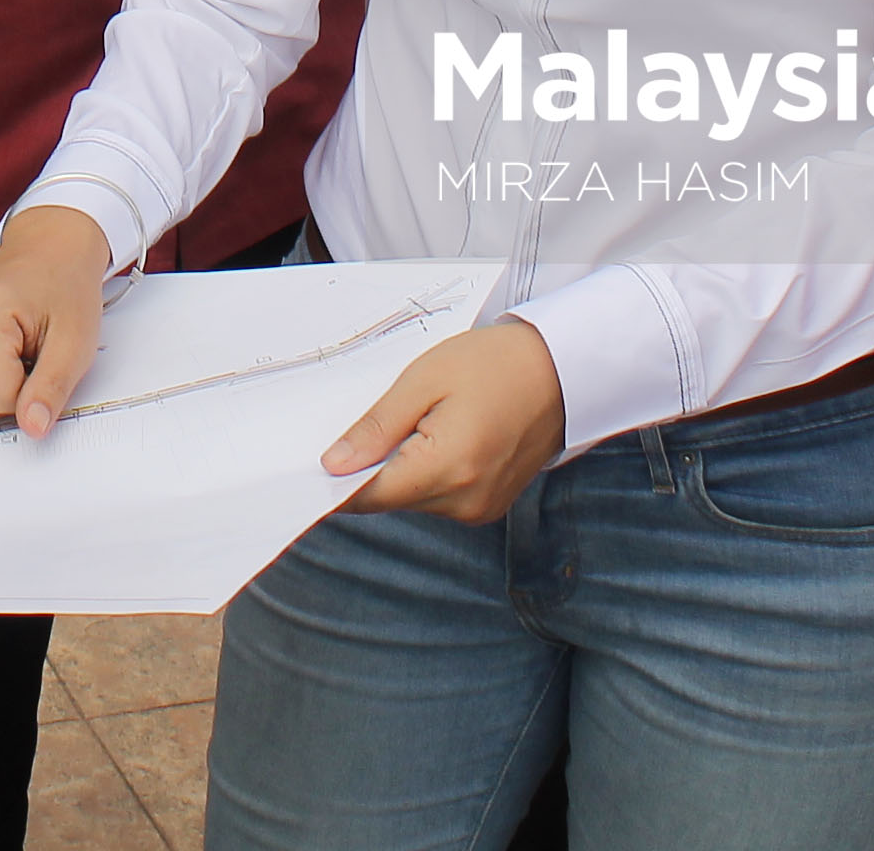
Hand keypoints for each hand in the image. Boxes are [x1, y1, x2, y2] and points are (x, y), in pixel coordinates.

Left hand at [323, 320, 565, 521]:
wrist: (560, 371)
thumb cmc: (494, 364)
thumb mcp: (424, 380)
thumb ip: (377, 427)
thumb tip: (334, 465)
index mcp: (448, 468)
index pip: (369, 496)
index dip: (337, 481)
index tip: (314, 462)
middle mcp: (465, 501)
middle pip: (389, 498)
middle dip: (372, 465)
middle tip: (381, 417)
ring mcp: (479, 509)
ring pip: (411, 499)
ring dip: (401, 467)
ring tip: (422, 419)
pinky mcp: (487, 506)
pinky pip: (437, 497)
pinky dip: (426, 472)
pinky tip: (439, 435)